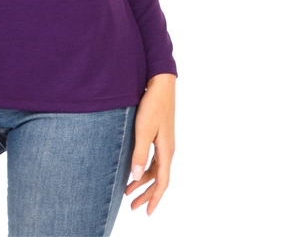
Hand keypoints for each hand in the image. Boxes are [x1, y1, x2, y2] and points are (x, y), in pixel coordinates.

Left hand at [125, 73, 175, 215]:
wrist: (161, 84)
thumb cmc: (152, 105)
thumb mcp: (143, 129)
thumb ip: (139, 153)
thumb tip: (135, 176)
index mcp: (166, 151)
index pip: (162, 182)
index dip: (154, 198)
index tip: (147, 212)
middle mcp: (168, 149)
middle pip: (158, 178)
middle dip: (146, 193)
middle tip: (133, 206)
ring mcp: (164, 142)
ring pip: (155, 169)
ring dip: (143, 181)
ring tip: (128, 190)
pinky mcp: (160, 135)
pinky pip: (154, 159)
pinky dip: (145, 168)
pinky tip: (135, 169)